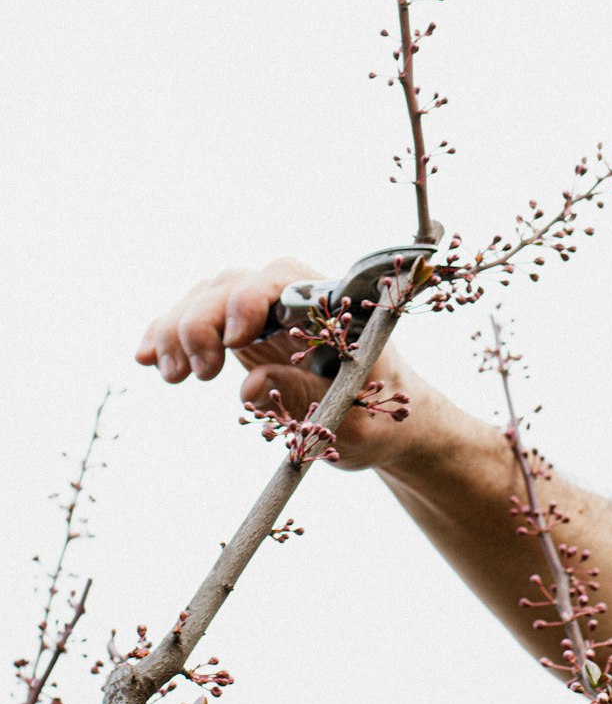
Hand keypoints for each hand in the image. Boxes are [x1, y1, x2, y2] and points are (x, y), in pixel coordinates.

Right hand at [134, 257, 422, 469]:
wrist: (375, 426)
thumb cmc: (374, 420)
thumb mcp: (351, 421)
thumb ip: (306, 397)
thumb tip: (248, 387)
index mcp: (331, 309)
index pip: (284, 277)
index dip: (250, 297)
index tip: (232, 341)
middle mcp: (292, 299)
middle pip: (234, 283)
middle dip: (203, 321)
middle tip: (199, 375)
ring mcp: (263, 312)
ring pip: (207, 295)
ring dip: (177, 329)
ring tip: (172, 376)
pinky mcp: (240, 332)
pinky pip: (195, 318)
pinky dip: (166, 332)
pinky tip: (144, 358)